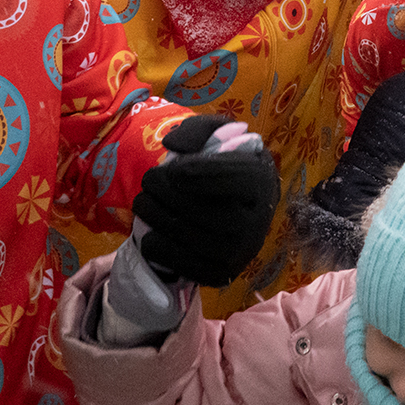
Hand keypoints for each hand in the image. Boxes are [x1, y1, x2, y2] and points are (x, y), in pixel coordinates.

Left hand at [132, 115, 279, 287]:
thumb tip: (172, 145)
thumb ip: (198, 130)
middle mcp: (257, 221)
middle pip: (199, 208)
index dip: (190, 169)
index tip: (173, 166)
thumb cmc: (224, 168)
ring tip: (143, 202)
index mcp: (260, 182)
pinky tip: (150, 232)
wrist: (239, 210)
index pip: (224, 177)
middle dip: (162, 191)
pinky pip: (180, 263)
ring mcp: (240, 252)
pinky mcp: (222, 274)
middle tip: (148, 180)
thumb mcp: (219, 138)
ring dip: (153, 215)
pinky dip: (156, 246)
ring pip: (186, 235)